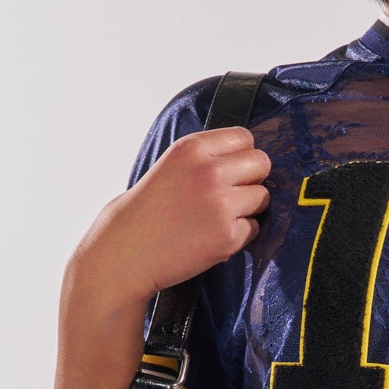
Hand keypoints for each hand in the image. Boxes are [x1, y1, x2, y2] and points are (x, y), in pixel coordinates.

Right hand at [71, 127, 270, 311]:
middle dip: (252, 179)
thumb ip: (206, 157)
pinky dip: (239, 235)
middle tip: (232, 195)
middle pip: (262, 164)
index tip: (232, 170)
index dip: (242, 156)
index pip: (245, 138)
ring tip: (217, 218)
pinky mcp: (228, 236)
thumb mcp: (171, 164)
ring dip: (248, 209)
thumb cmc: (147, 211)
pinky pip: (254, 229)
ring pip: (262, 197)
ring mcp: (221, 204)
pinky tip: (212, 237)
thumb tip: (246, 158)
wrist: (126, 251)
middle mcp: (210, 171)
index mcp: (193, 148)